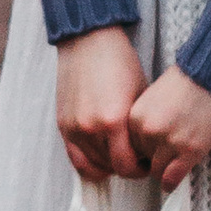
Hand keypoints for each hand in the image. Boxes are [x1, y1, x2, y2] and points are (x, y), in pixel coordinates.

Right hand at [55, 26, 145, 180]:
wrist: (89, 41)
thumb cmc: (119, 63)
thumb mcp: (140, 96)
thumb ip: (140, 128)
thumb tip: (147, 151)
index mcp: (114, 121)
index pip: (127, 165)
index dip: (141, 169)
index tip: (147, 163)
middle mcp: (91, 129)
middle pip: (111, 167)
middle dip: (128, 168)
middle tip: (137, 161)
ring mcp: (74, 128)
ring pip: (93, 166)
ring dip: (109, 165)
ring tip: (120, 156)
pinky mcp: (63, 125)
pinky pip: (75, 158)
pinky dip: (90, 163)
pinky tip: (102, 158)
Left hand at [130, 64, 210, 193]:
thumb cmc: (185, 85)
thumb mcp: (152, 99)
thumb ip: (143, 121)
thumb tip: (139, 146)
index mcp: (135, 117)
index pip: (129, 146)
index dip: (141, 149)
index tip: (150, 150)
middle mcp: (147, 131)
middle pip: (142, 159)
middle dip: (154, 157)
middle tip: (167, 152)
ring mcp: (168, 142)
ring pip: (156, 171)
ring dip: (164, 169)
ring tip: (174, 162)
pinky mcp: (189, 151)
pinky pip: (171, 178)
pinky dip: (170, 183)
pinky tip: (172, 182)